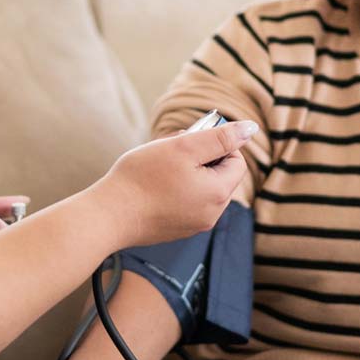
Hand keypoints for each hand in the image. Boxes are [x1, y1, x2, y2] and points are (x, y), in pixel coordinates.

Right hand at [97, 121, 254, 246]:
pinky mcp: (174, 230)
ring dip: (186, 172)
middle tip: (171, 149)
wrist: (108, 215)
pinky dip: (174, 190)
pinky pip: (185, 203)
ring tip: (158, 166)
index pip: (236, 161)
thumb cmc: (142, 178)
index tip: (190, 138)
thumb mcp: (183, 147)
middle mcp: (211, 215)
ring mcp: (192, 225)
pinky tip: (151, 185)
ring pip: (201, 189)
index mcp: (218, 194)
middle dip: (199, 158)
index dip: (216, 144)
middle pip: (218, 176)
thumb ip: (220, 138)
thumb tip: (250, 129)